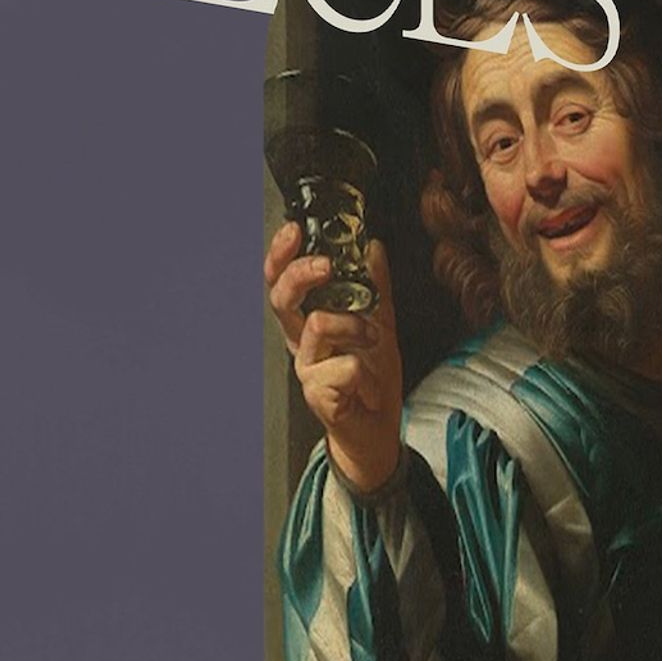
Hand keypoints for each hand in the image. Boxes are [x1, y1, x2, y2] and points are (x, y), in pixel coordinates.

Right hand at [266, 220, 405, 496]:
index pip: (281, 282)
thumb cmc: (372, 380)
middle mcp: (299, 344)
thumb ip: (375, 288)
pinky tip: (368, 384)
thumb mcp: (381, 324)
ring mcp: (305, 370)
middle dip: (301, 273)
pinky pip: (345, 365)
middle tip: (327, 266)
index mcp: (308, 323)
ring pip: (318, 325)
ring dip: (355, 325)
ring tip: (373, 339)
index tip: (295, 229)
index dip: (282, 255)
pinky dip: (366, 370)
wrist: (380, 431)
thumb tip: (373, 247)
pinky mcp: (318, 394)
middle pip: (280, 298)